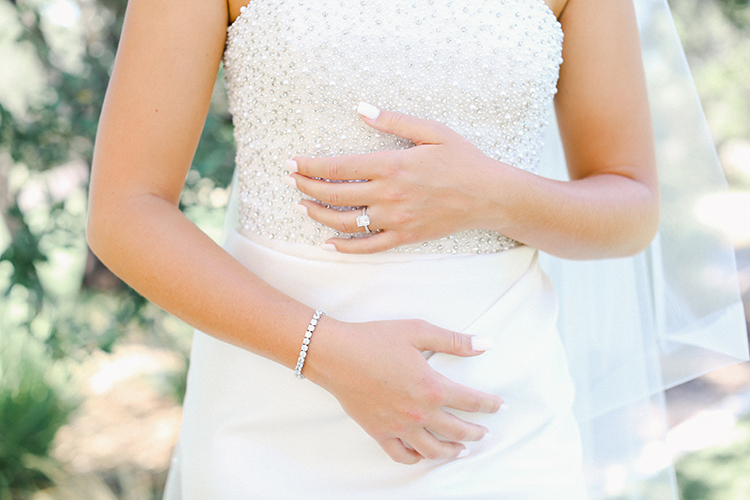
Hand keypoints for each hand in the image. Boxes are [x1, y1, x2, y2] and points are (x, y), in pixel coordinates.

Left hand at [286, 103, 511, 252]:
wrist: (489, 195)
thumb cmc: (462, 159)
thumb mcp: (432, 131)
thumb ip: (394, 121)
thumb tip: (361, 109)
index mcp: (392, 165)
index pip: (338, 167)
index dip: (310, 166)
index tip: (292, 163)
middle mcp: (389, 194)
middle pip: (335, 194)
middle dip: (306, 187)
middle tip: (290, 181)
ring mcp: (395, 219)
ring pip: (346, 222)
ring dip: (318, 214)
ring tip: (303, 205)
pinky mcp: (404, 236)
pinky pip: (369, 247)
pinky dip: (345, 247)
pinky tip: (328, 243)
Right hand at [304, 316, 502, 463]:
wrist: (336, 354)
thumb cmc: (375, 339)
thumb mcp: (418, 332)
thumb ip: (455, 341)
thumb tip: (486, 345)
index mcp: (432, 388)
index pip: (471, 402)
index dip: (490, 405)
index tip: (499, 406)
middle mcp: (419, 413)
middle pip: (457, 430)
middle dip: (475, 432)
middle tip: (484, 432)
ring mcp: (398, 426)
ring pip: (433, 450)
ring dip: (452, 451)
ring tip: (462, 449)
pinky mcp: (379, 432)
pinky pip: (402, 455)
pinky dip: (416, 458)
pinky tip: (423, 454)